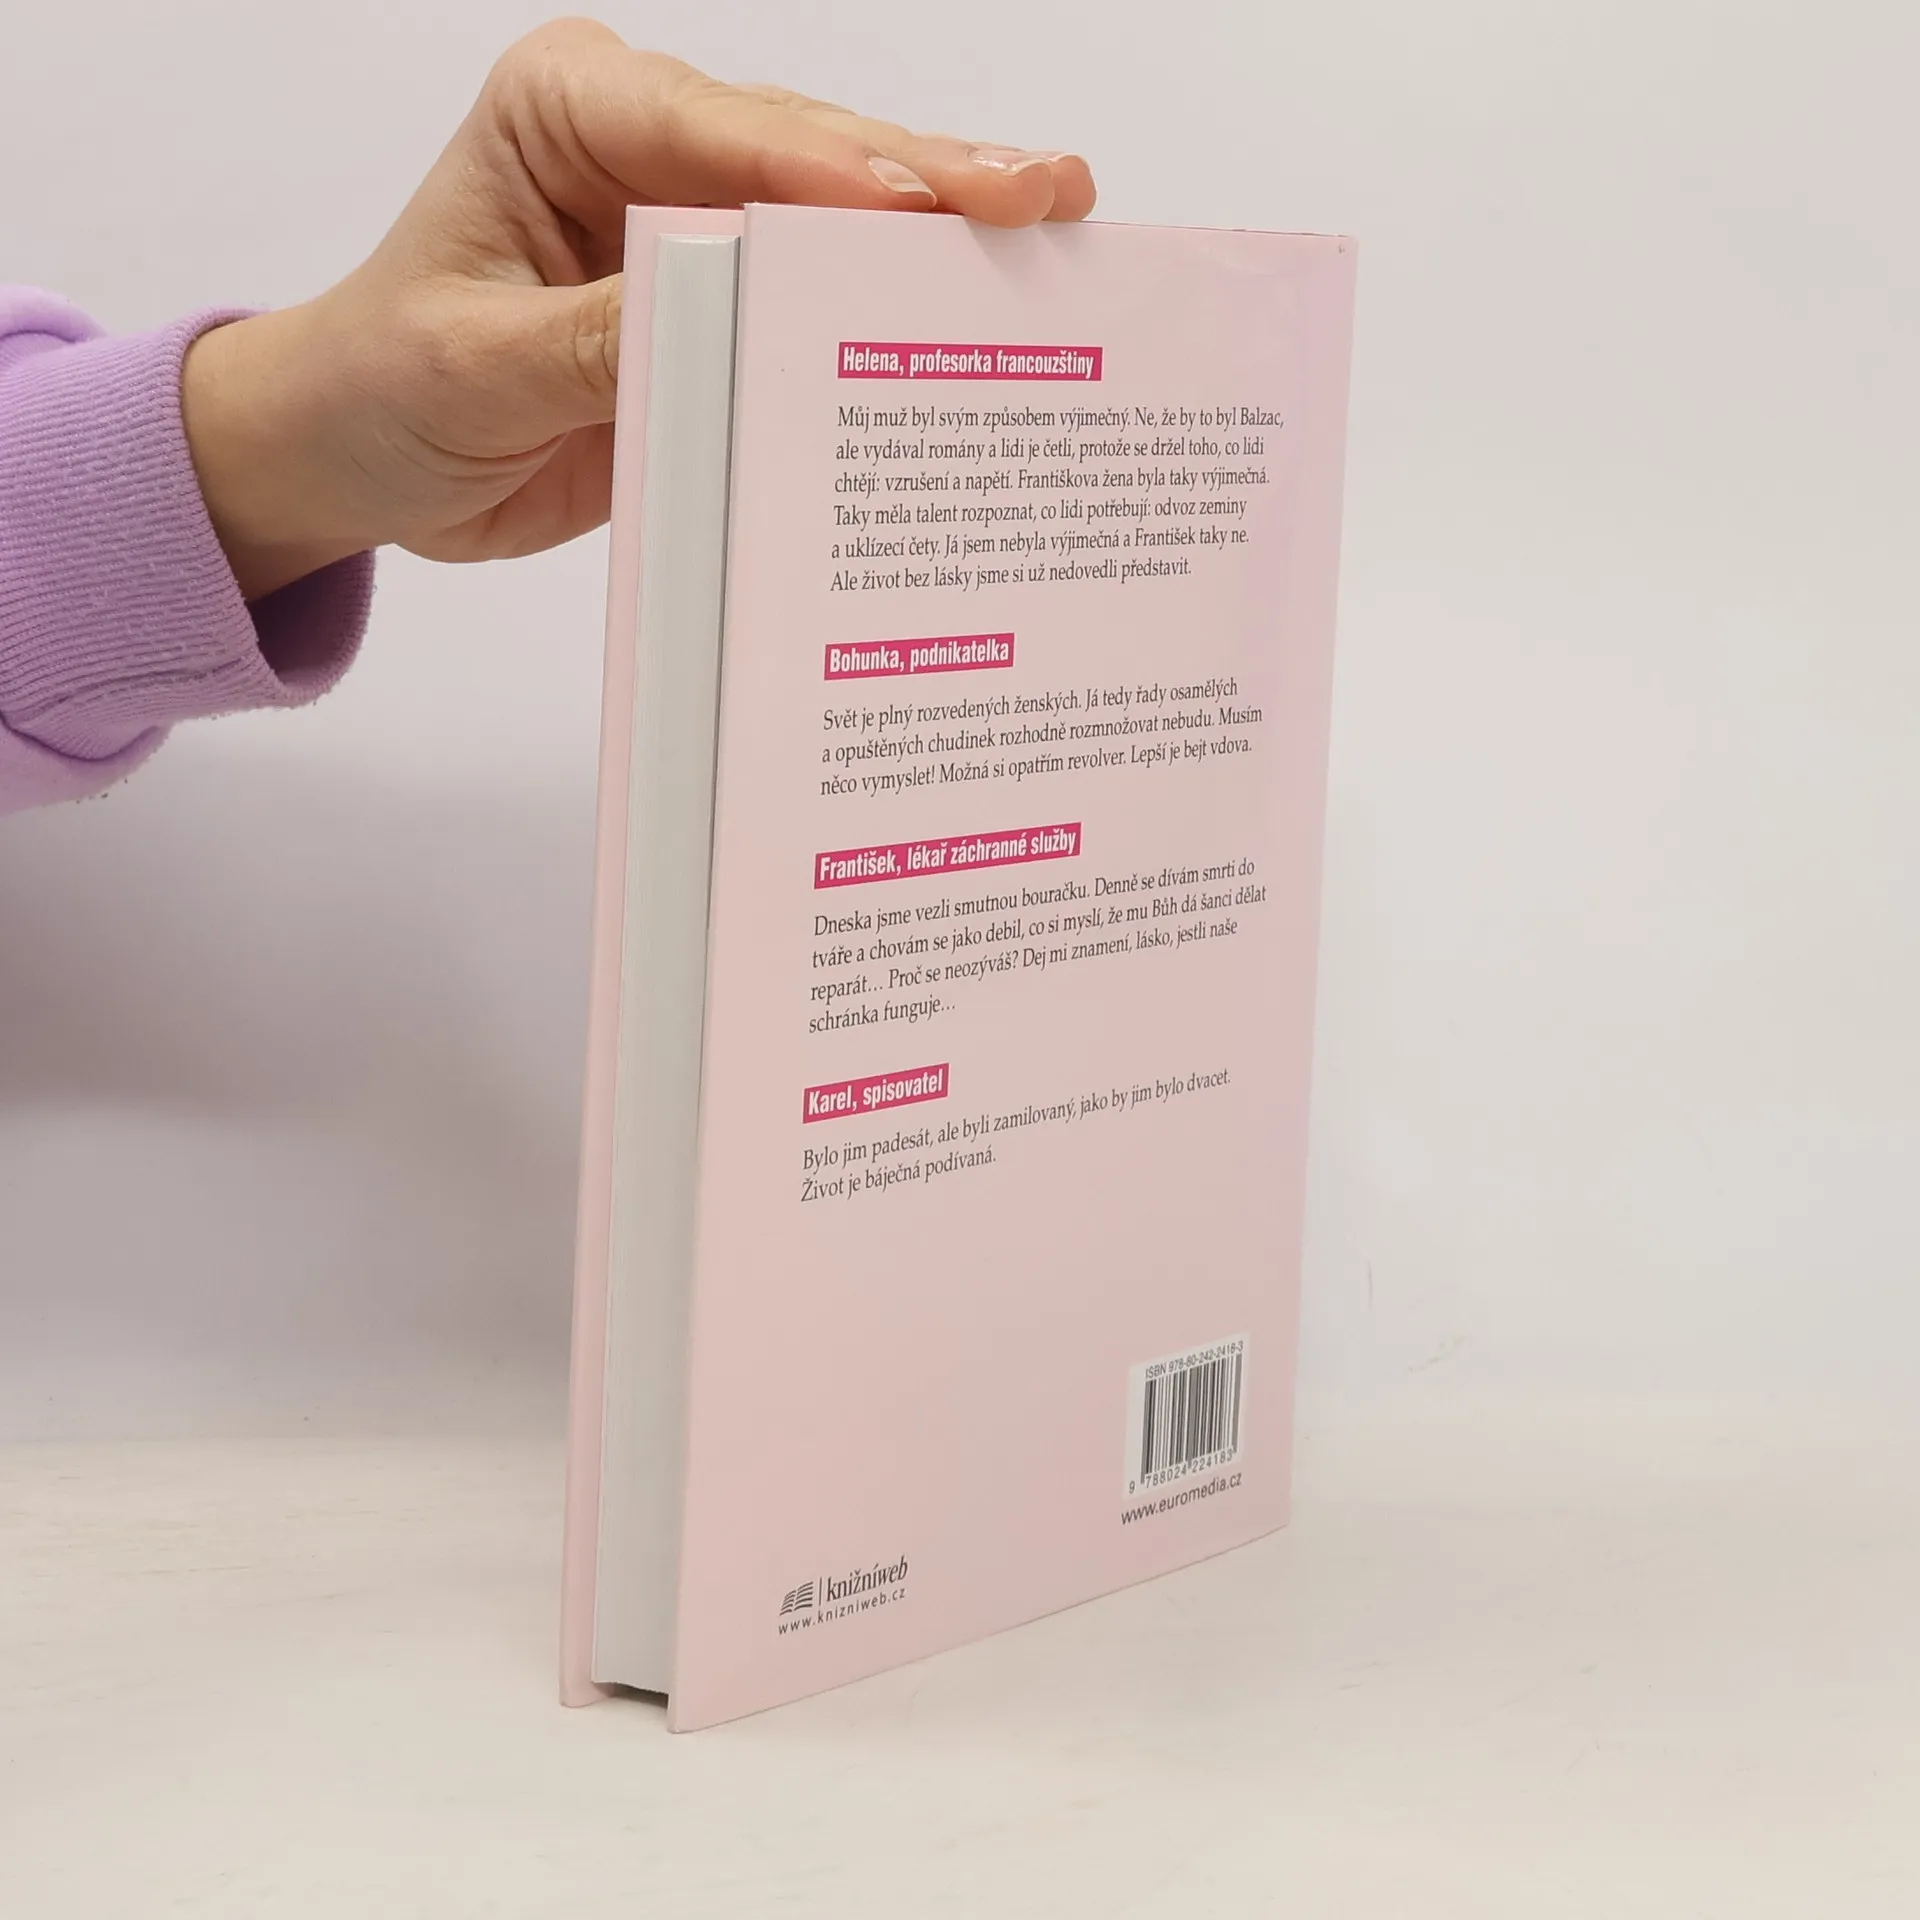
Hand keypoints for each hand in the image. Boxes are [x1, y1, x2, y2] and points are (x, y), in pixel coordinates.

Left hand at [180, 18, 1096, 599]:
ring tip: (1057, 229)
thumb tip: (724, 315)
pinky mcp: (721, 309)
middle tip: (1048, 193)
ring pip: (836, 222)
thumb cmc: (385, 385)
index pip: (717, 128)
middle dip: (929, 180)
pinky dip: (893, 319)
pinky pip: (817, 310)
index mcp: (570, 113)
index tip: (925, 203)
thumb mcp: (476, 364)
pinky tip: (980, 318)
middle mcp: (646, 149)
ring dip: (941, 237)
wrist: (363, 461)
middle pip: (808, 156)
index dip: (829, 167)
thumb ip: (600, 339)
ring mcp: (696, 227)